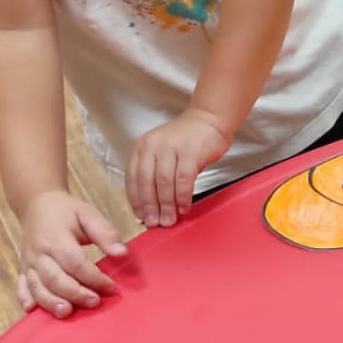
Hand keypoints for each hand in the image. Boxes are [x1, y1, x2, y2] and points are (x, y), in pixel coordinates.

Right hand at [17, 191, 126, 317]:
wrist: (36, 204)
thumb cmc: (66, 211)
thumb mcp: (88, 213)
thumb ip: (105, 232)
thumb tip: (122, 253)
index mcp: (56, 238)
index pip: (75, 263)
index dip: (94, 278)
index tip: (112, 287)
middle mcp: (39, 253)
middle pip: (55, 279)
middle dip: (75, 294)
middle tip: (95, 303)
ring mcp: (28, 262)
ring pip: (37, 286)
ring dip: (51, 302)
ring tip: (67, 313)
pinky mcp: (23, 269)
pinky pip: (21, 286)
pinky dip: (25, 298)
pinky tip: (31, 310)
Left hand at [126, 108, 231, 227]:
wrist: (209, 119)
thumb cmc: (187, 140)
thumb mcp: (162, 152)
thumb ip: (155, 174)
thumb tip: (152, 205)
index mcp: (143, 147)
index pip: (133, 178)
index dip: (136, 200)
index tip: (141, 216)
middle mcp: (153, 146)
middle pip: (147, 182)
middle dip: (151, 206)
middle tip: (155, 222)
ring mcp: (171, 147)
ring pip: (164, 183)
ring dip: (167, 205)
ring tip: (170, 219)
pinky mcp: (189, 152)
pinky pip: (183, 179)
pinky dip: (183, 196)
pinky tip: (184, 207)